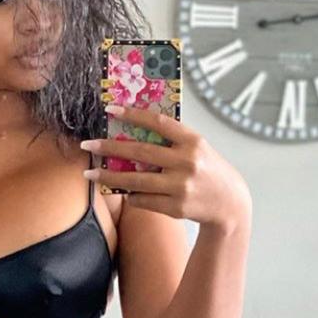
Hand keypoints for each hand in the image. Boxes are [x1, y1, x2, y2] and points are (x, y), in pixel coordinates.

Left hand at [79, 105, 251, 232]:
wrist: (229, 203)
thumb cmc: (208, 170)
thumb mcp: (197, 149)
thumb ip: (172, 141)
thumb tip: (132, 131)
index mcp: (192, 141)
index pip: (159, 122)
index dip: (133, 114)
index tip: (110, 109)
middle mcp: (187, 162)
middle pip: (140, 153)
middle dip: (109, 148)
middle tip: (88, 145)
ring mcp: (181, 186)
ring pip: (135, 181)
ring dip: (109, 177)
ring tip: (90, 174)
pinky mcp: (176, 207)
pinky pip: (143, 200)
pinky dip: (130, 195)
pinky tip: (120, 191)